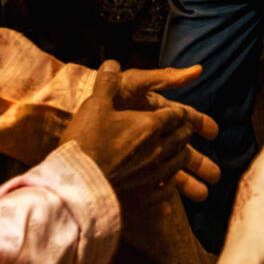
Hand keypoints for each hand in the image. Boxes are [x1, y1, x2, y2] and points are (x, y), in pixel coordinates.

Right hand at [62, 61, 221, 201]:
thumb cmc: (86, 141)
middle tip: (187, 133)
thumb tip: (111, 63)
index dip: (179, 114)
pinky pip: (163, 195)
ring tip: (184, 160)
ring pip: (177, 166)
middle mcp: (158, 151)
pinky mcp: (143, 200)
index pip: (176, 115)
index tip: (180, 114)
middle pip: (181, 140)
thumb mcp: (95, 104)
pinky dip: (167, 193)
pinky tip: (168, 198)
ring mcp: (153, 177)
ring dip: (183, 161)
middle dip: (186, 134)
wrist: (76, 186)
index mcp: (151, 126)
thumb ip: (107, 82)